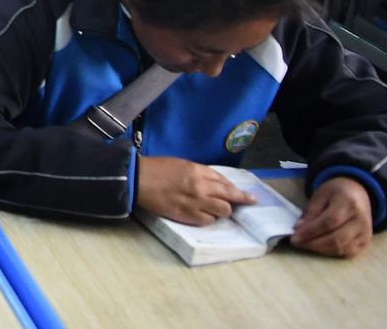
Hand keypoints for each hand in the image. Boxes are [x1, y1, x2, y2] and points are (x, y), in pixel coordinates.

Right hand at [135, 156, 257, 225]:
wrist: (137, 179)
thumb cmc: (157, 168)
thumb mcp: (181, 164)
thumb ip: (201, 173)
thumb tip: (216, 183)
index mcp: (198, 171)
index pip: (225, 182)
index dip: (237, 189)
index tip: (247, 195)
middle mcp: (201, 187)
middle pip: (230, 197)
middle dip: (241, 200)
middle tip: (249, 203)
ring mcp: (195, 203)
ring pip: (223, 211)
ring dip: (224, 210)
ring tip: (219, 210)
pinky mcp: (186, 215)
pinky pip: (207, 221)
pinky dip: (209, 219)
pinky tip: (204, 216)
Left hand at [292, 177, 373, 257]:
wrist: (358, 192)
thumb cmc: (336, 193)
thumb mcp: (320, 195)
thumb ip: (311, 212)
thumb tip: (300, 230)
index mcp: (349, 203)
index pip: (329, 222)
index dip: (311, 231)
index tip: (295, 235)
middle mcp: (361, 220)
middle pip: (337, 238)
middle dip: (313, 243)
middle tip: (296, 242)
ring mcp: (365, 233)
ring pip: (342, 248)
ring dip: (321, 250)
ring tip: (305, 245)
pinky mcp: (365, 242)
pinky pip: (348, 253)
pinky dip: (331, 253)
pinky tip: (318, 248)